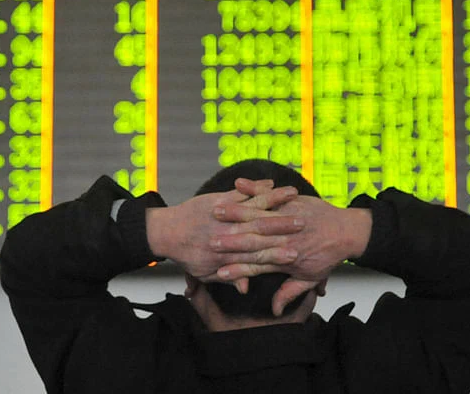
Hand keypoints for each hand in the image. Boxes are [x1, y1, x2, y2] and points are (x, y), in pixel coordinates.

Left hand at [146, 180, 303, 284]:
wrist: (166, 232)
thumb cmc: (188, 254)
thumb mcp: (206, 273)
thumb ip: (230, 277)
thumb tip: (245, 287)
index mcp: (228, 254)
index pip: (258, 254)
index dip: (278, 253)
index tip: (296, 252)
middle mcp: (229, 233)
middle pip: (261, 228)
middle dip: (283, 224)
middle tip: (303, 222)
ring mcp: (225, 215)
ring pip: (254, 206)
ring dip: (275, 199)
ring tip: (294, 195)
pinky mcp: (220, 199)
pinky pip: (242, 192)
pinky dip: (257, 187)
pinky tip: (272, 182)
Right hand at [210, 180, 372, 314]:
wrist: (347, 232)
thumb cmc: (327, 255)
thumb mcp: (309, 277)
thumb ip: (289, 292)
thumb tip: (275, 310)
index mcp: (285, 257)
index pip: (257, 265)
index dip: (238, 269)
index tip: (219, 271)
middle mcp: (284, 238)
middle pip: (252, 239)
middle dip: (230, 240)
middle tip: (210, 240)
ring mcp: (288, 217)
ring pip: (258, 215)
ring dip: (236, 212)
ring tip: (217, 211)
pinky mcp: (292, 202)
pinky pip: (270, 194)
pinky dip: (254, 188)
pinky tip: (238, 183)